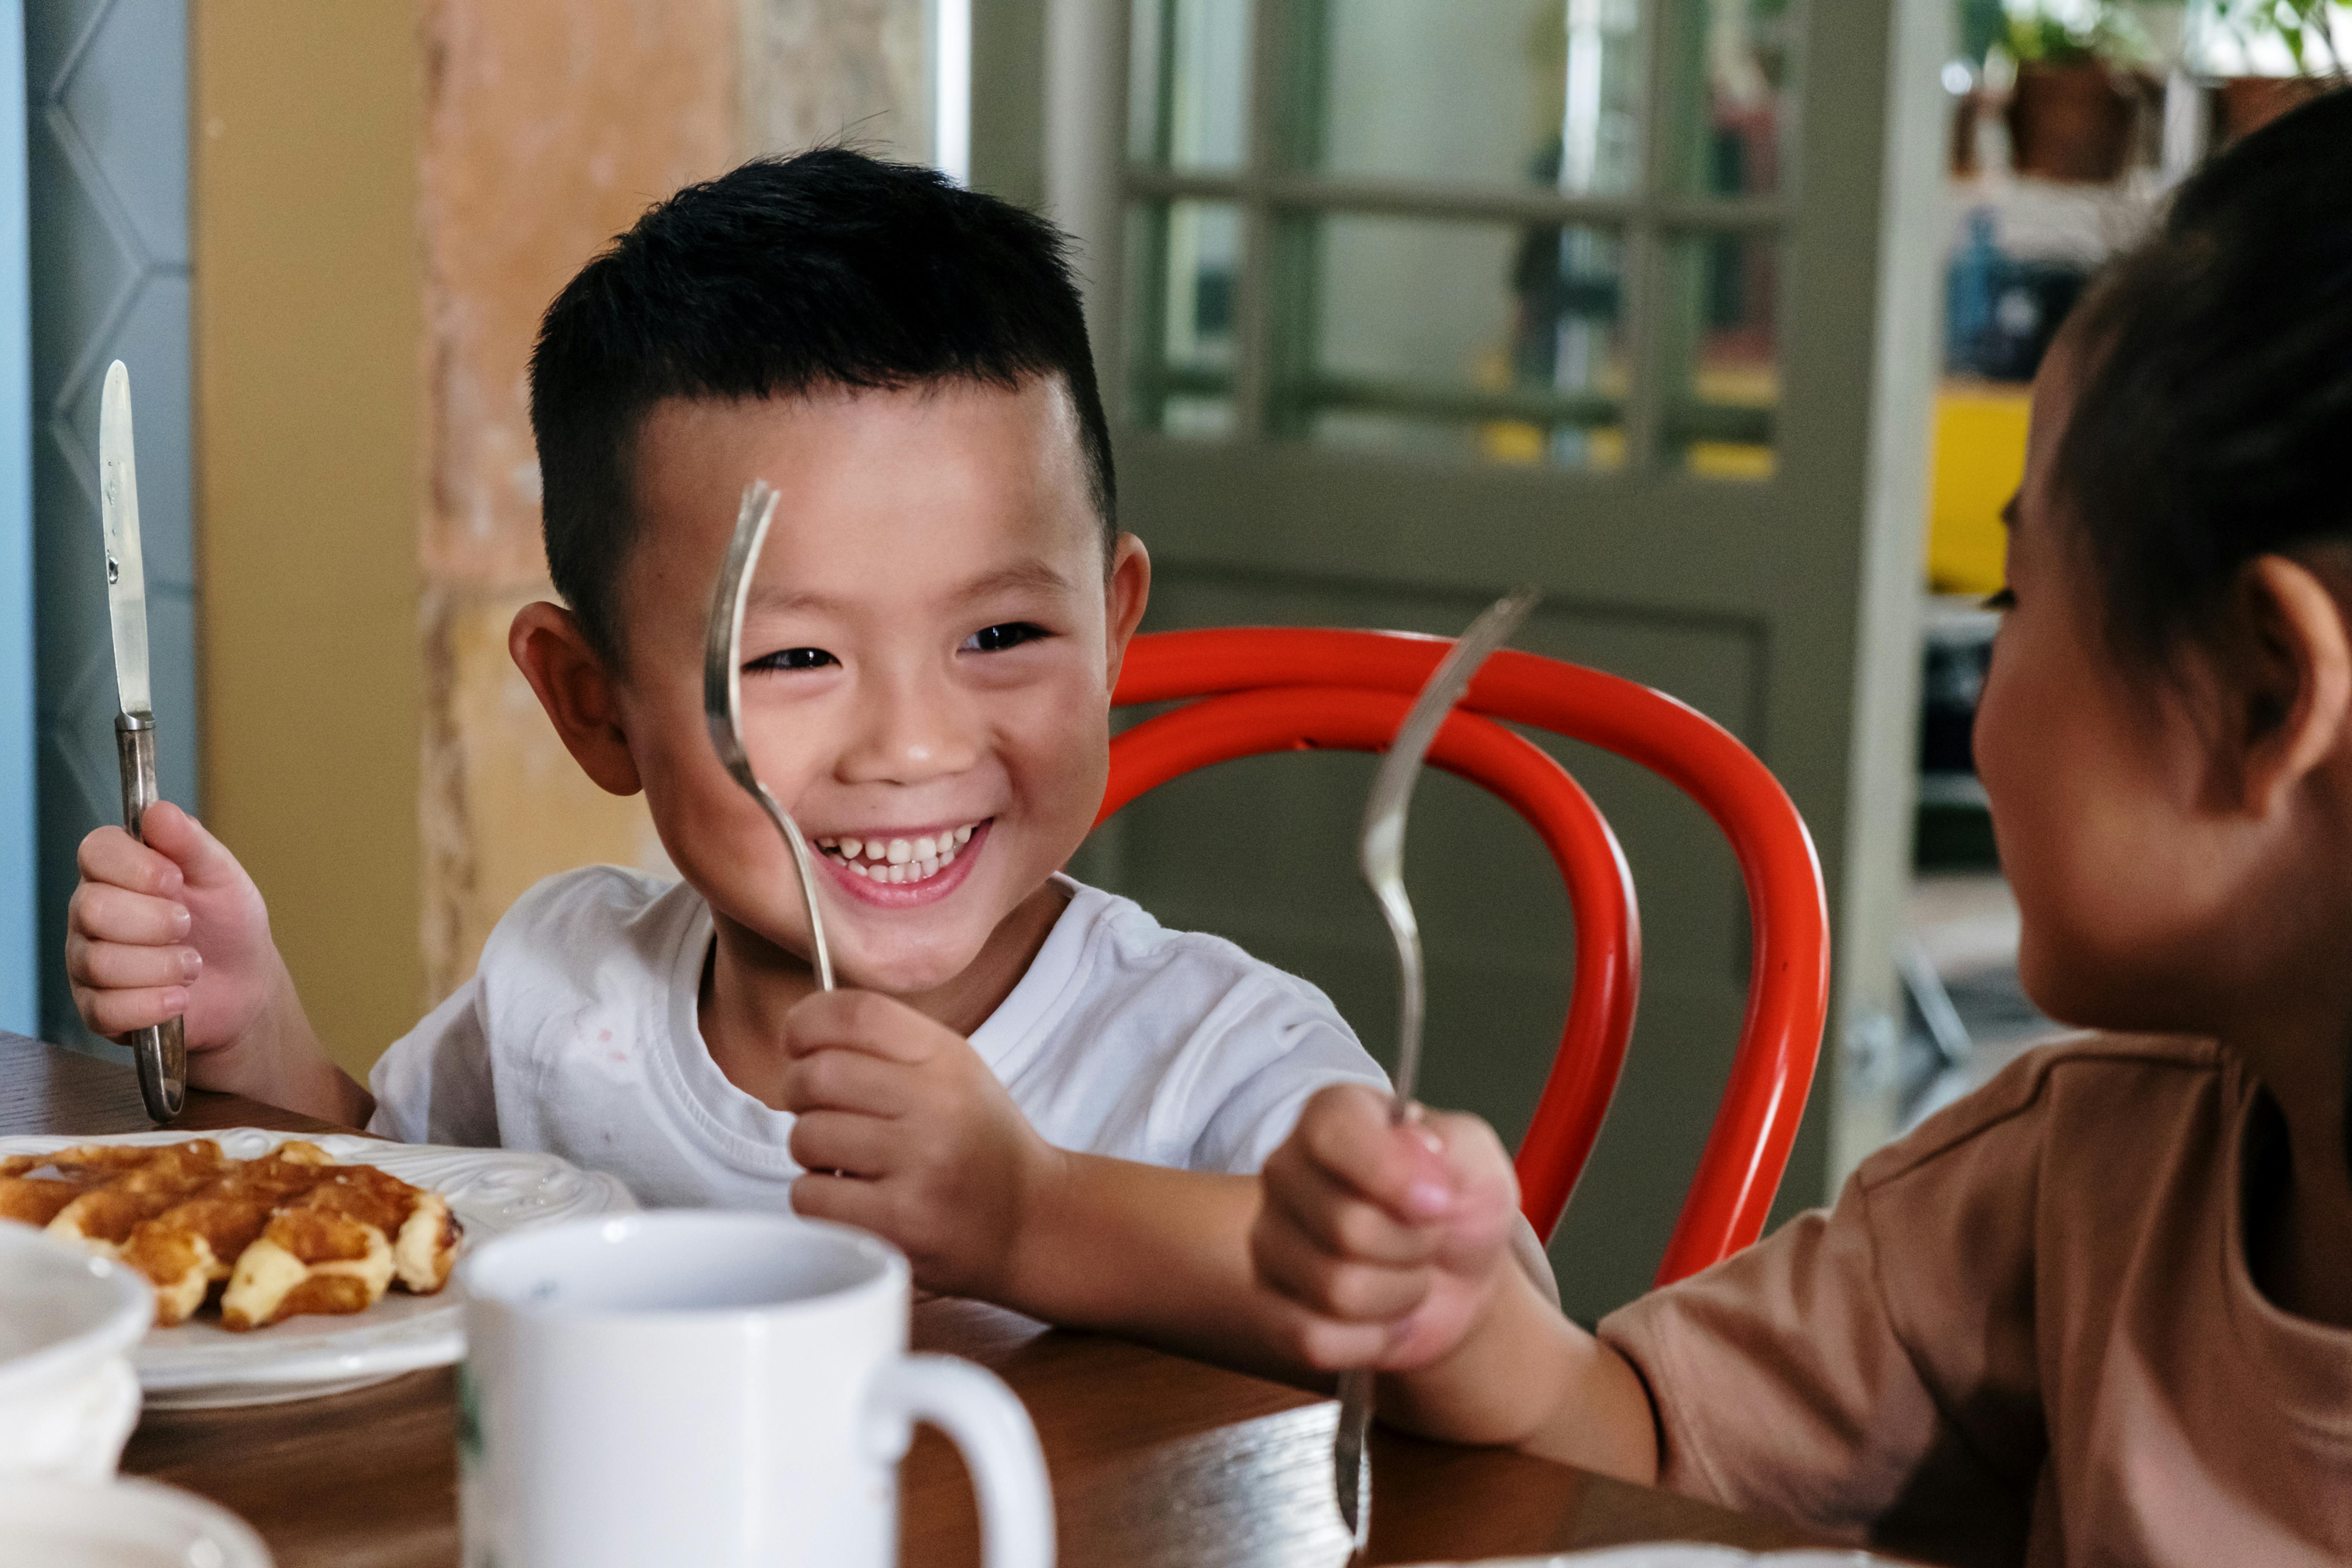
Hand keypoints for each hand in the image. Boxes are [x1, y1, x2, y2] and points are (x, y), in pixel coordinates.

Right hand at [64, 803, 280, 1056]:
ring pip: (100, 962)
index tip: (176, 880)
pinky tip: (180, 997)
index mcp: (116, 872)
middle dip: (155, 921)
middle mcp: (90, 914)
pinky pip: (108, 1008)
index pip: (95, 851)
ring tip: (192, 964)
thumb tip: (159, 811)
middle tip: (188, 925)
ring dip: (163, 965)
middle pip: (92, 909)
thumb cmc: (227, 924)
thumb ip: (190, 842)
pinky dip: (155, 1003)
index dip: (136, 866)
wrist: (245, 984)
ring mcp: (87, 962)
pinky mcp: (96, 1008)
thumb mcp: (221, 875)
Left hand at [778, 989, 1055, 1297]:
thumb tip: (797, 1032)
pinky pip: (810, 1197)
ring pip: (806, 1138)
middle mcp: (938, 1105)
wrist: (1031, 1221)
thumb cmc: (976, 1142)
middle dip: (798, 1092)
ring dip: (811, 1151)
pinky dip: (817, 1200)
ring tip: (847, 1160)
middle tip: (819, 1110)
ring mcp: (921, 1166)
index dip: (805, 1022)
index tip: (797, 1044)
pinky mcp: (901, 1223)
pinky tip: (853, 1199)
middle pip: (816, 1074)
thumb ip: (885, 1044)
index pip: (854, 1013)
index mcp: (948, 1058)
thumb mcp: (952, 1071)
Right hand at [1251, 1083, 1521, 1373]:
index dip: (1393, 1176)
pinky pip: (1312, 1340)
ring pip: (1336, 1290)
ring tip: (1409, 1275)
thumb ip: (1452, 1144)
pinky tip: (1386, 1319)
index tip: (1440, 1201)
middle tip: (1428, 1238)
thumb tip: (1413, 1149)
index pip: (1332, 1136)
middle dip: (1415, 1248)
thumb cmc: (1460, 1204)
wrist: (1459, 1273)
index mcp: (1331, 1116)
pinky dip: (1370, 1342)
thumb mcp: (1478, 1159)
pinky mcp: (1269, 1307)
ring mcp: (1269, 1241)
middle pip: (1346, 1228)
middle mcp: (1286, 1171)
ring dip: (1400, 1295)